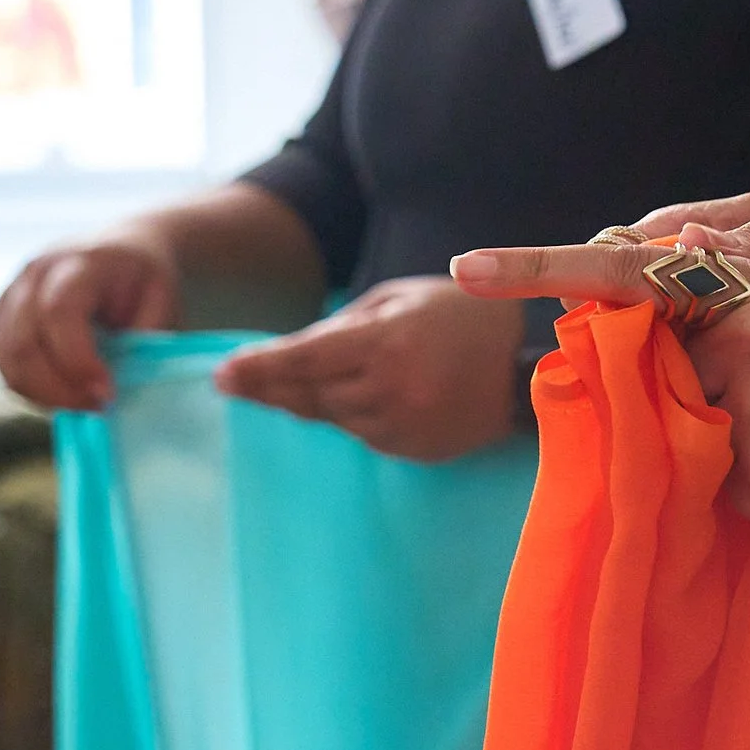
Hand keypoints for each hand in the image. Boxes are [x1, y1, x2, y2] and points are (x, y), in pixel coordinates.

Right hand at [0, 226, 182, 409]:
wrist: (120, 251)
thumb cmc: (144, 280)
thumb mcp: (162, 303)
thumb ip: (143, 340)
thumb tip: (123, 384)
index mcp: (81, 263)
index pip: (59, 312)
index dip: (77, 361)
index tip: (106, 394)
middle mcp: (36, 274)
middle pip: (24, 343)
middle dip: (59, 390)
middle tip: (99, 409)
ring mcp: (12, 295)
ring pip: (8, 361)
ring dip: (45, 396)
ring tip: (87, 404)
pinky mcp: (2, 320)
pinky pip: (5, 365)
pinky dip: (32, 391)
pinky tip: (67, 394)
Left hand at [214, 277, 527, 460]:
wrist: (526, 364)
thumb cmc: (457, 315)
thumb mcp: (397, 299)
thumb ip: (342, 325)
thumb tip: (290, 355)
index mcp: (385, 342)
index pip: (304, 362)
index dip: (259, 370)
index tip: (222, 376)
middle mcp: (391, 390)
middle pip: (310, 396)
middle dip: (271, 387)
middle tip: (234, 382)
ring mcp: (404, 426)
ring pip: (334, 419)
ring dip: (315, 401)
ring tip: (307, 382)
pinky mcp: (415, 450)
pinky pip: (364, 436)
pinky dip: (353, 417)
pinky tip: (363, 397)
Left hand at [452, 47, 749, 529]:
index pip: (630, 270)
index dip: (542, 267)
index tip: (467, 268)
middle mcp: (740, 353)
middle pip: (656, 360)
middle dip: (683, 367)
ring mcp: (748, 425)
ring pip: (683, 424)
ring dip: (718, 421)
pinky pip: (716, 483)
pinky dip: (746, 476)